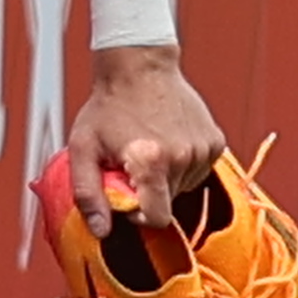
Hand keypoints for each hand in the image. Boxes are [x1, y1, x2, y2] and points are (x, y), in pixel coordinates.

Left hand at [71, 47, 221, 215]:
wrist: (139, 66)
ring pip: (184, 187)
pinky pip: (199, 170)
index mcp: (149, 162)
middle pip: (169, 202)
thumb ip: (87, 194)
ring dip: (166, 177)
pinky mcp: (215, 141)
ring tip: (150, 147)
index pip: (156, 218)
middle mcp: (182, 156)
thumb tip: (100, 232)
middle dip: (148, 191)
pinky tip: (167, 140)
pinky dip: (183, 164)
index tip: (126, 197)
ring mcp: (202, 148)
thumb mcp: (82, 149)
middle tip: (131, 163)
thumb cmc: (107, 107)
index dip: (138, 215)